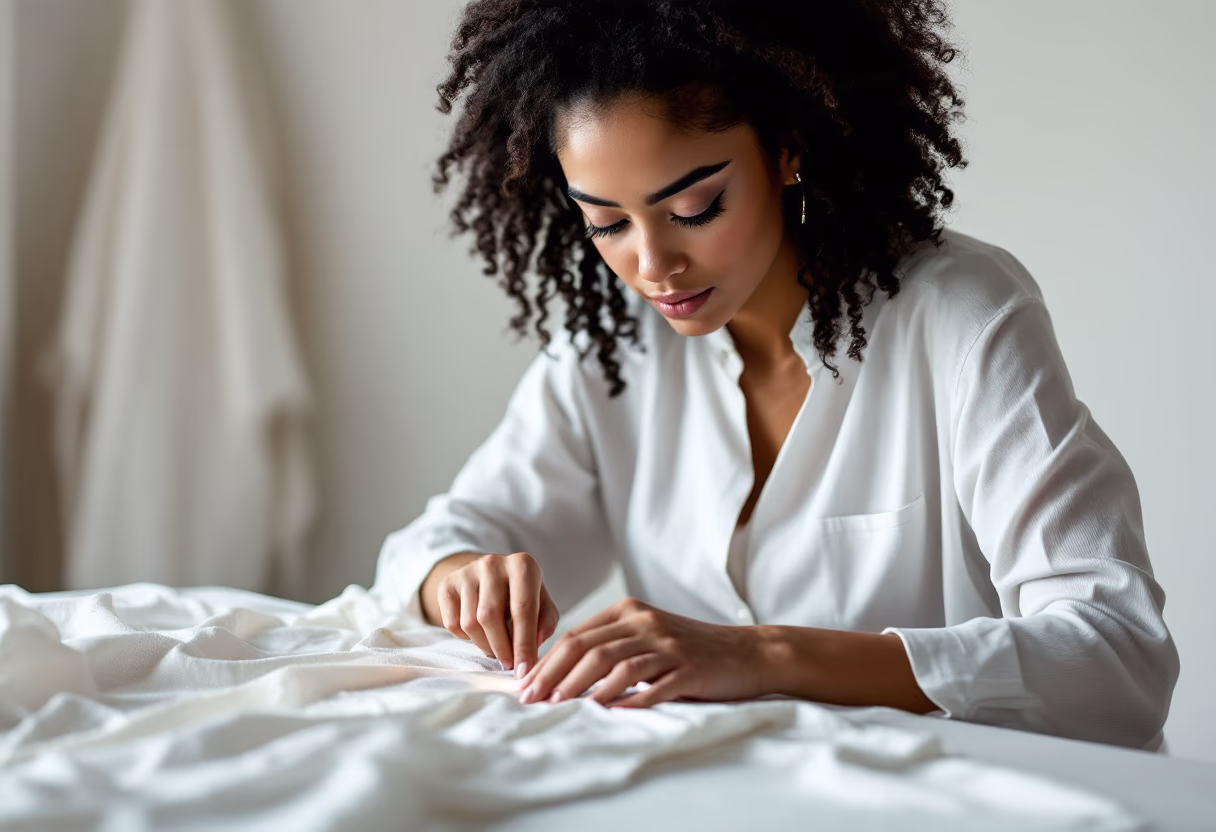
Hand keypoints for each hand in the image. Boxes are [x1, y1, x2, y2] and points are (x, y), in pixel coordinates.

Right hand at [428, 552, 559, 677]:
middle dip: (501, 649)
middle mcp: (493, 563)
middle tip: (509, 665)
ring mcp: (467, 572)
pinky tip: (479, 633)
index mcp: (523, 565)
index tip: (524, 671)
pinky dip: (466, 638)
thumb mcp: (542, 604)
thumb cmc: (522, 596)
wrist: (490, 576)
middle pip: (490, 617)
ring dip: (484, 645)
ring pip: (470, 623)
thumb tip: (534, 643)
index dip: (523, 644)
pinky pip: (452, 624)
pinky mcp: (447, 584)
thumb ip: (545, 623)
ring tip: (496, 648)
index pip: (522, 609)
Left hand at [516, 597, 764, 707]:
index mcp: (629, 611)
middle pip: (587, 647)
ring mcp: (667, 644)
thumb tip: (560, 671)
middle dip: (554, 675)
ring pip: (613, 664)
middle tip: (532, 699)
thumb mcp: (647, 634)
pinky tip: (607, 713)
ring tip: (560, 706)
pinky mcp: (687, 668)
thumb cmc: (690, 648)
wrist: (747, 652)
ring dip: (581, 688)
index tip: (524, 685)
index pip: (576, 635)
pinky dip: (625, 700)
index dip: (546, 661)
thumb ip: (610, 643)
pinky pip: (650, 685)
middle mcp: (645, 622)